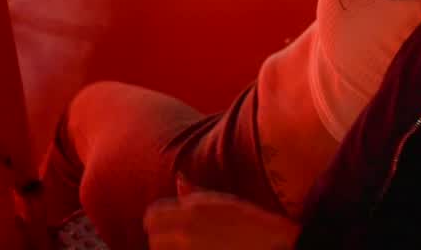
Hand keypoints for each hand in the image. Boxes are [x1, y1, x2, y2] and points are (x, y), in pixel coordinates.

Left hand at [144, 192, 299, 249]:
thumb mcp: (220, 201)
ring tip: (183, 247)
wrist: (269, 242)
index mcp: (191, 212)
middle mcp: (187, 233)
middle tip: (173, 240)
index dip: (154, 220)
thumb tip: (178, 177)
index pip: (151, 216)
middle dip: (160, 239)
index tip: (161, 225)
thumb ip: (193, 193)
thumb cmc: (245, 220)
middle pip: (153, 240)